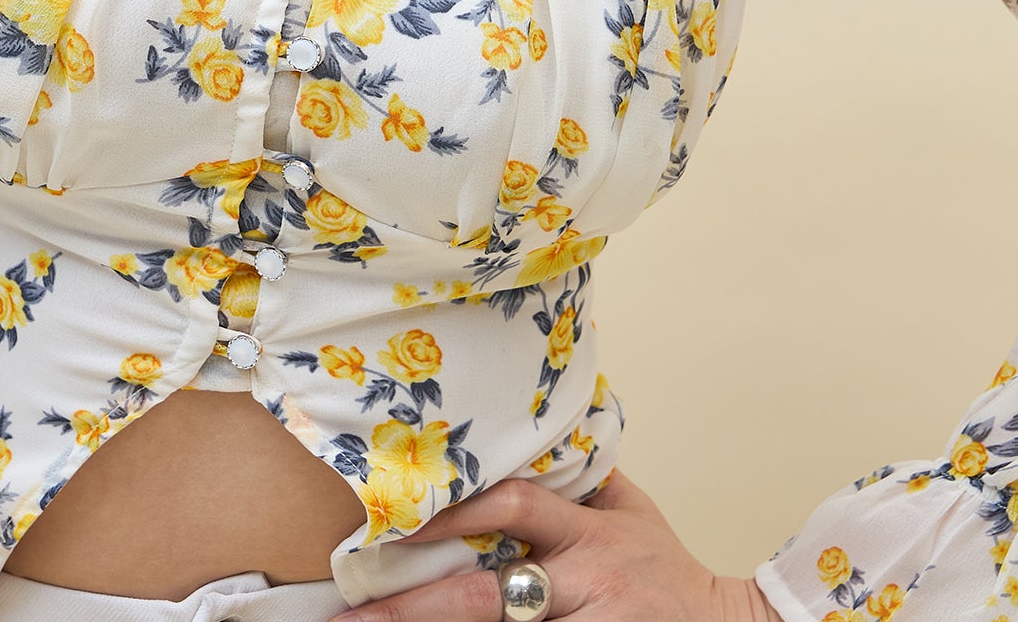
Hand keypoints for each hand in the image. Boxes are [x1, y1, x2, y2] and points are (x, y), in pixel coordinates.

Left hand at [327, 468, 782, 620]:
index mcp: (588, 535)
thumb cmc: (666, 569)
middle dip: (417, 607)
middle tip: (355, 615)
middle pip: (489, 597)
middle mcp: (584, 586)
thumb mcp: (628, 509)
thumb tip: (529, 420)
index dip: (457, 509)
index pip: (515, 507)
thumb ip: (577, 472)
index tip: (397, 518)